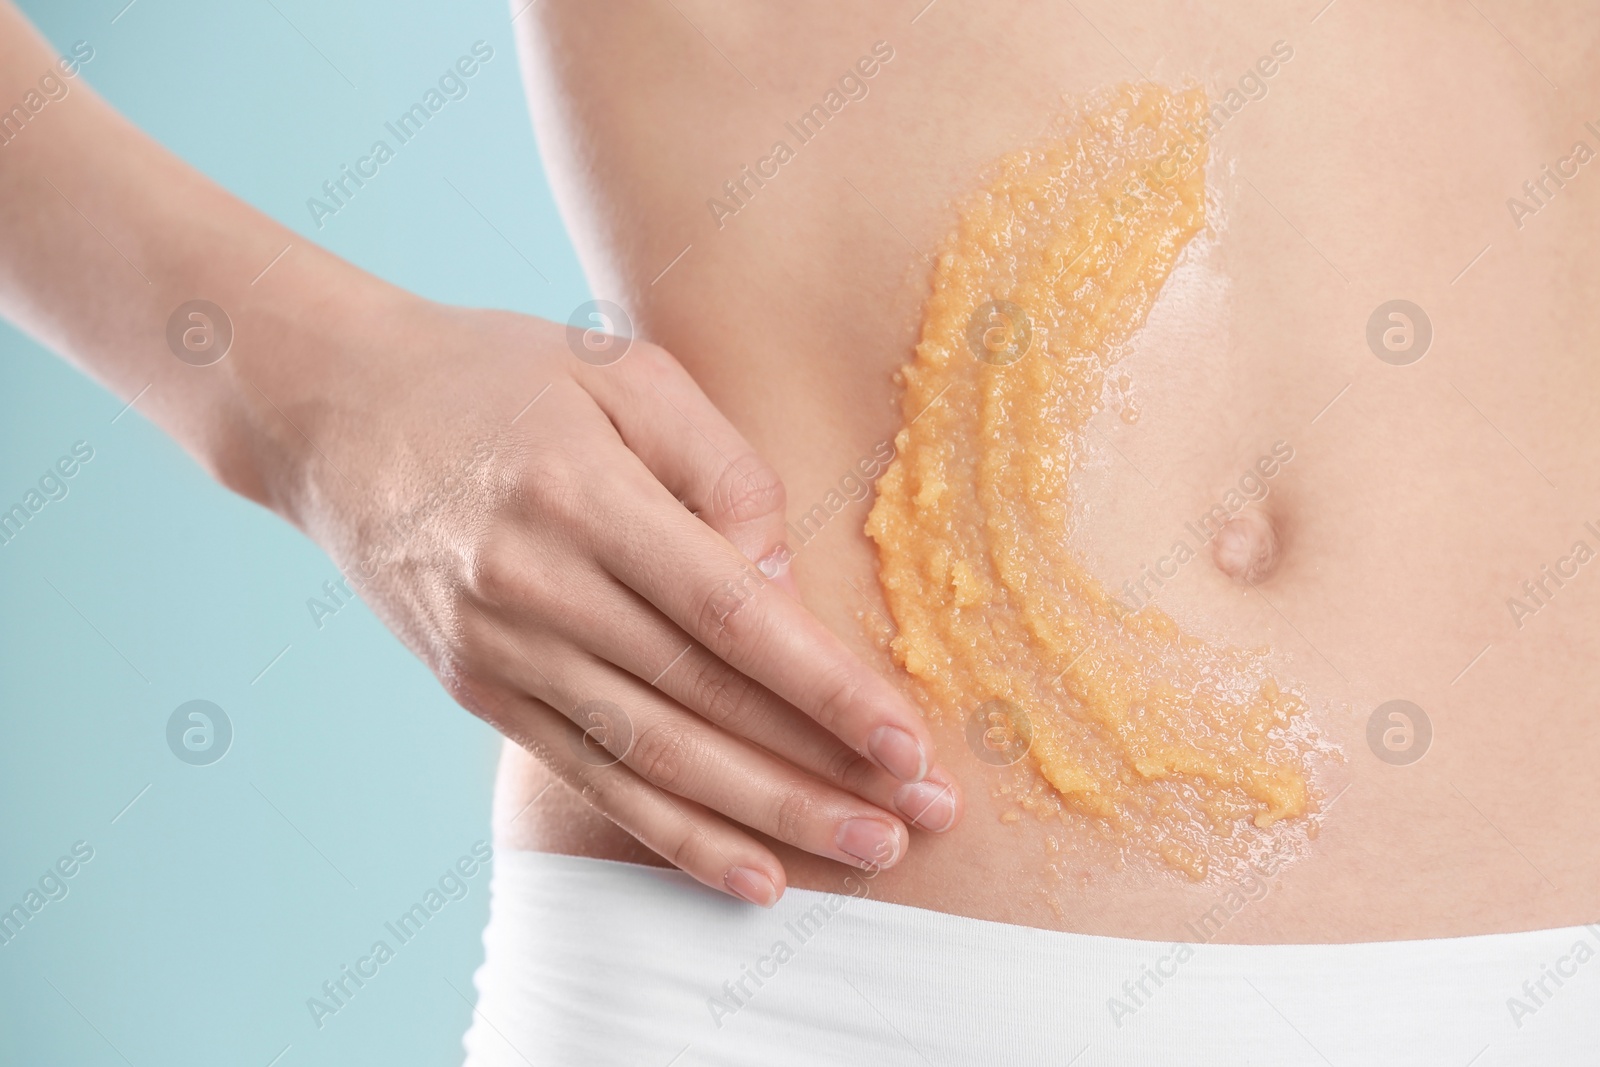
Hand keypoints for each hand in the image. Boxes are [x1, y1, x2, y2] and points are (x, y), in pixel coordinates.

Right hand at [254, 288, 962, 904]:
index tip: (906, 742)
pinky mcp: (478, 689)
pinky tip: (749, 874)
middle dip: (821, 771)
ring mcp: (499, 651)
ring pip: (651, 760)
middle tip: (920, 821)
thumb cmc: (496, 374)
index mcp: (583, 495)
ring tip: (864, 853)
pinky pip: (587, 779)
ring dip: (765, 818)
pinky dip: (671, 835)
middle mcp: (537, 587)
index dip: (823, 686)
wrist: (330, 410)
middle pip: (701, 702)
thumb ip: (717, 464)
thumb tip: (782, 580)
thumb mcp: (615, 370)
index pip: (728, 614)